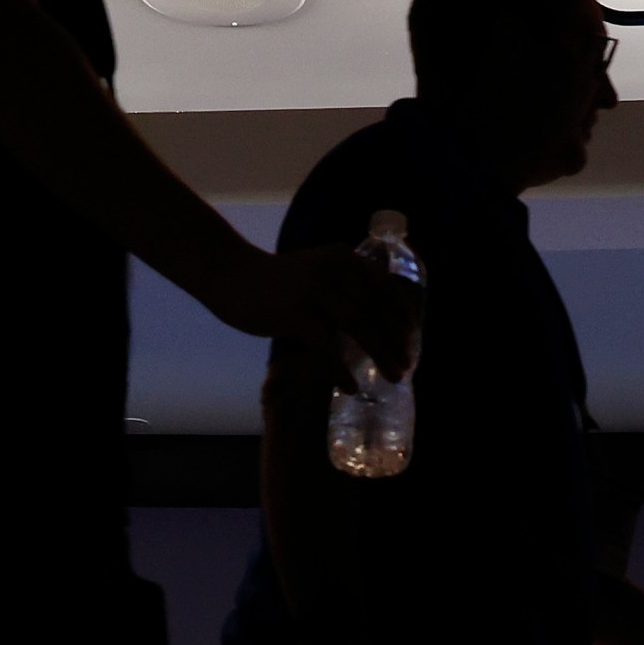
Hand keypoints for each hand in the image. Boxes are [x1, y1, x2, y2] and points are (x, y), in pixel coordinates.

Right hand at [232, 246, 419, 376]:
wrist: (231, 275)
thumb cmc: (276, 282)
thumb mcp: (317, 270)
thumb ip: (343, 285)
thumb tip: (376, 321)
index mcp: (343, 258)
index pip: (385, 286)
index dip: (402, 315)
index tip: (412, 340)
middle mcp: (332, 269)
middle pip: (375, 309)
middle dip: (396, 341)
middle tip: (407, 366)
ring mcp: (313, 290)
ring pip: (358, 325)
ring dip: (380, 353)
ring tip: (393, 377)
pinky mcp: (294, 313)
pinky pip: (327, 345)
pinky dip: (341, 369)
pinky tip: (350, 386)